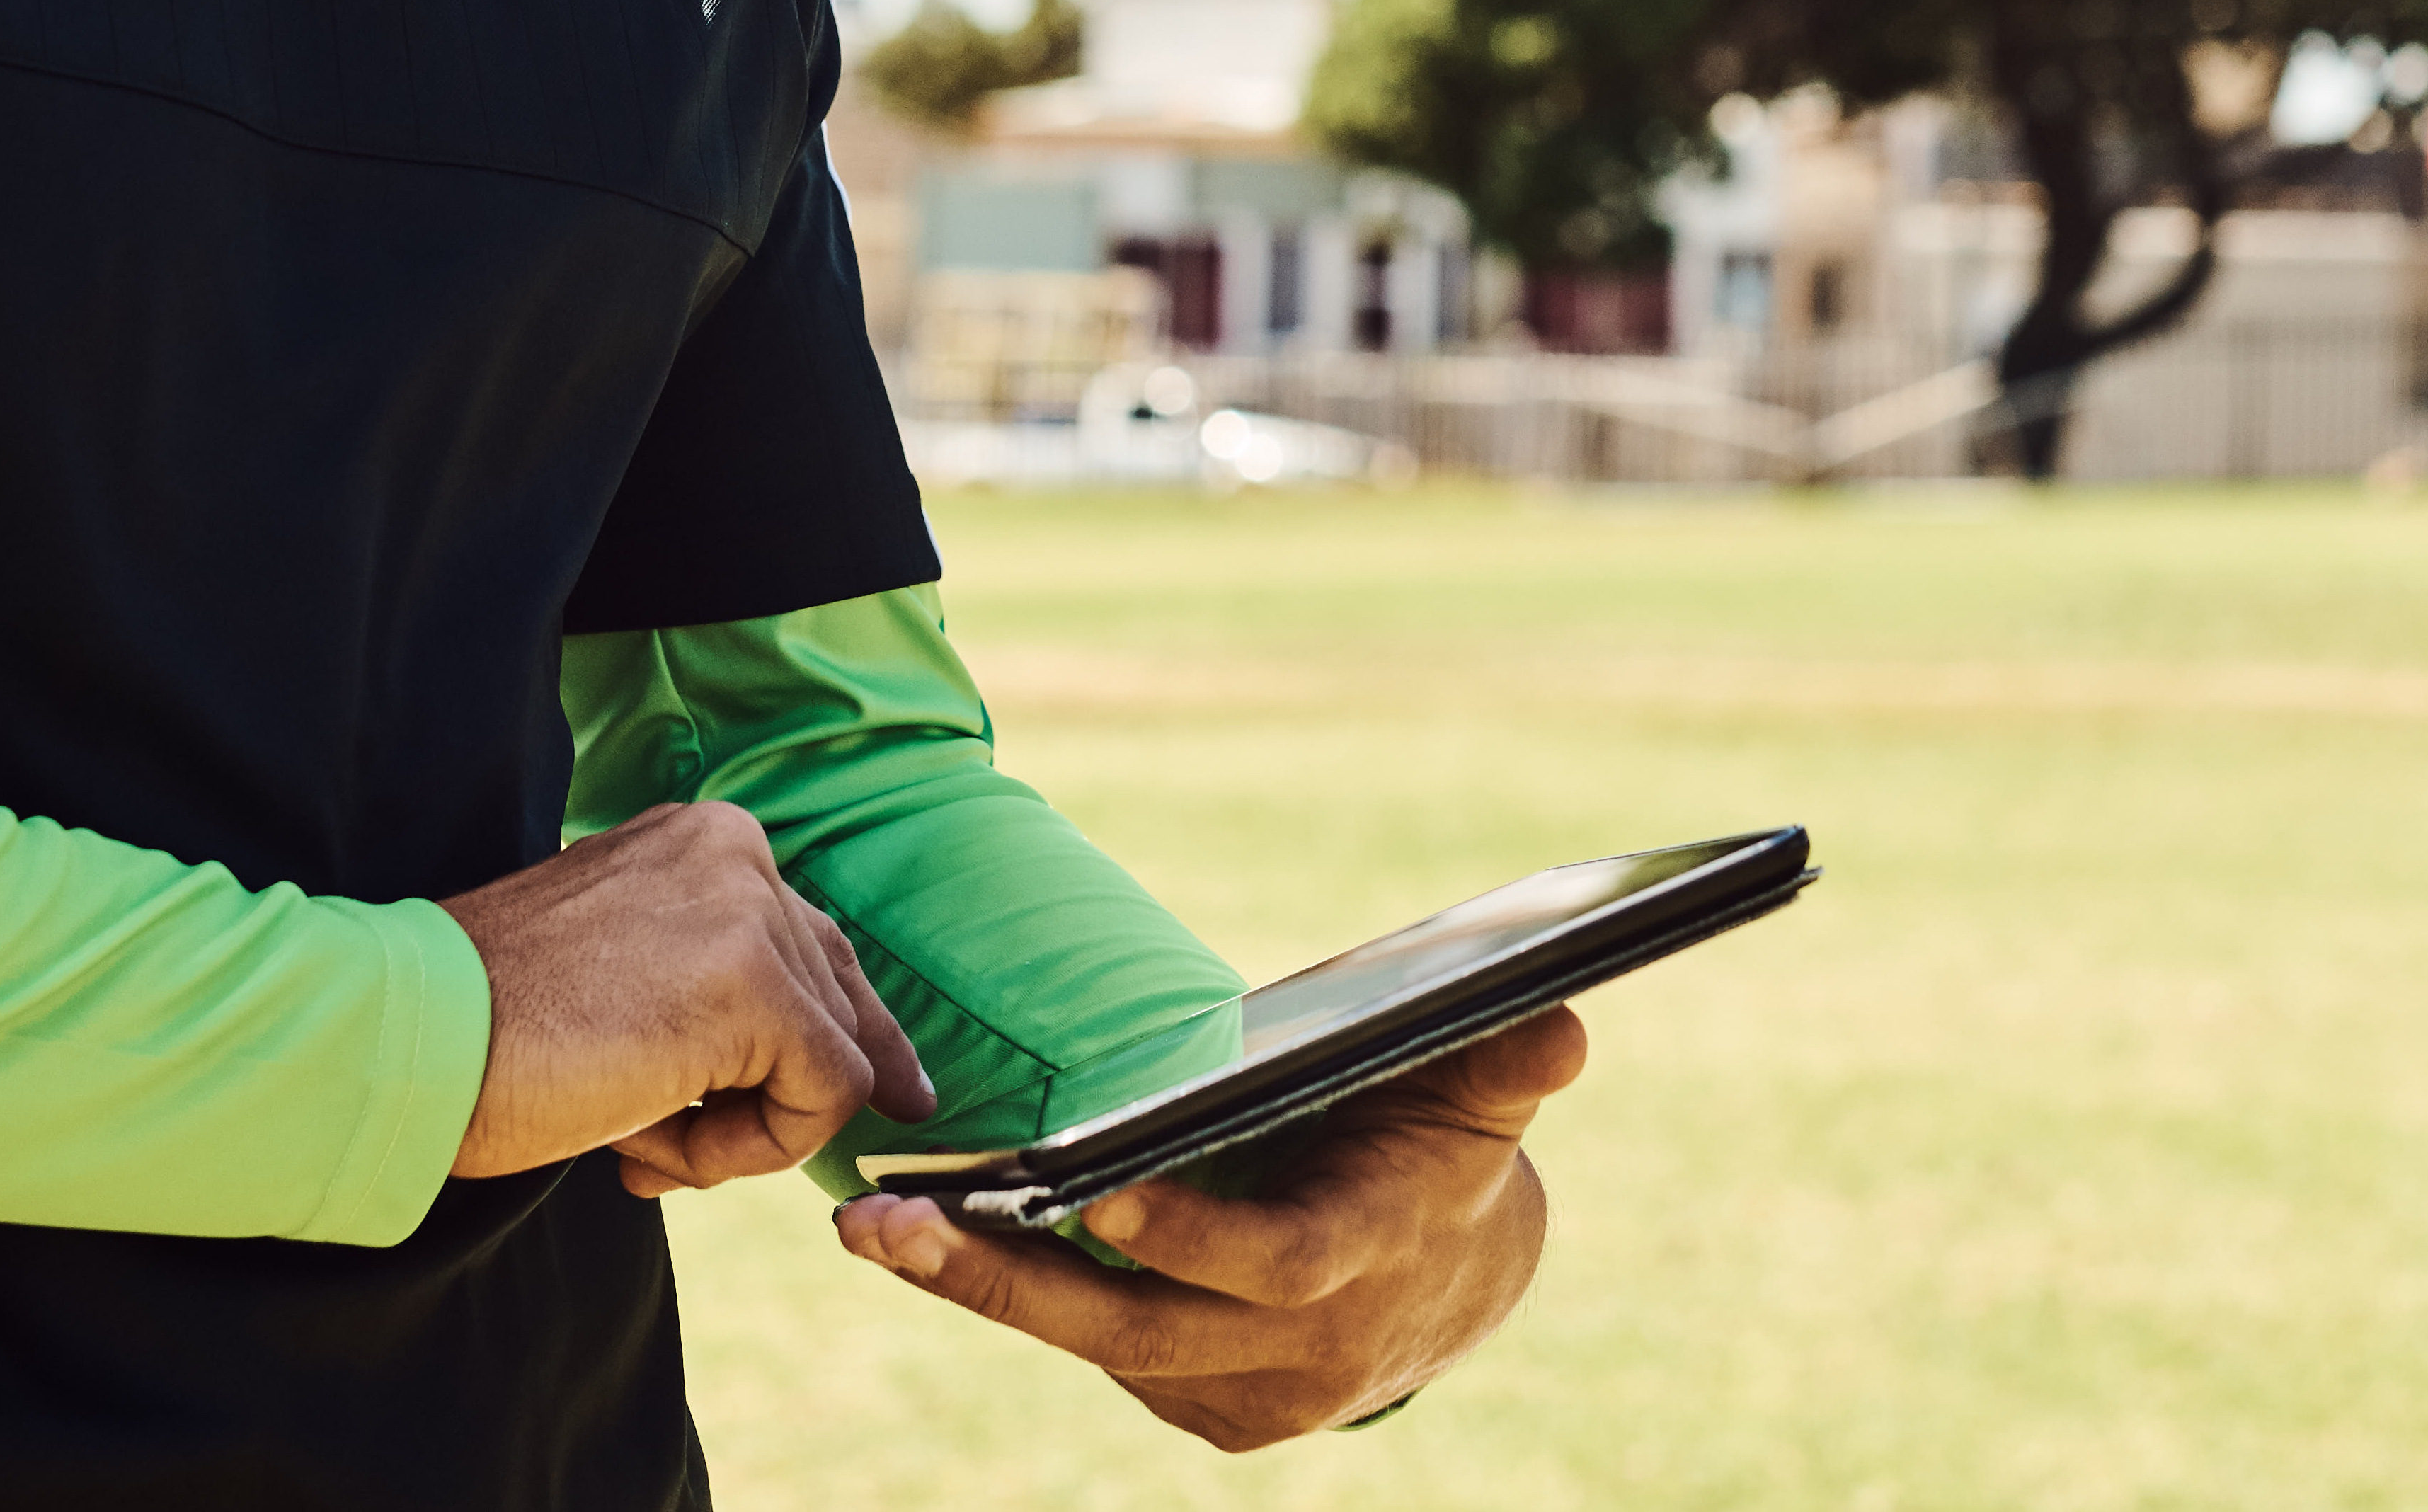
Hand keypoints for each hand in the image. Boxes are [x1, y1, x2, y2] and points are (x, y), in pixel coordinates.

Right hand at [439, 801, 930, 1193]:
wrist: (410, 1040)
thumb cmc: (493, 1028)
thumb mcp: (625, 973)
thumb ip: (721, 986)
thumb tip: (847, 1066)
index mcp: (704, 839)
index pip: (817, 947)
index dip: (844, 1038)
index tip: (895, 1095)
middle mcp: (740, 850)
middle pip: (836, 1004)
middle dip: (767, 1100)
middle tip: (667, 1149)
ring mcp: (752, 910)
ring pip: (830, 1063)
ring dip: (738, 1134)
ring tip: (631, 1138)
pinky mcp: (758, 985)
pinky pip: (823, 1099)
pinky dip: (753, 1150)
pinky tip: (652, 1145)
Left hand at [830, 1004, 1588, 1449]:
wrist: (1459, 1283)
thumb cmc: (1445, 1144)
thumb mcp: (1484, 1090)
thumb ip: (1513, 1054)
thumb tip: (1555, 1015)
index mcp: (1367, 1255)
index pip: (1272, 1263)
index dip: (1189, 1236)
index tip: (1090, 1194)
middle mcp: (1305, 1349)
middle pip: (1139, 1327)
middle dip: (1006, 1280)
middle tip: (886, 1226)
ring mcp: (1251, 1394)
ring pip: (1100, 1346)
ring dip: (983, 1289)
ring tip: (872, 1224)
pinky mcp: (1210, 1412)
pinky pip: (1103, 1353)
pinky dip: (1023, 1304)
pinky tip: (938, 1246)